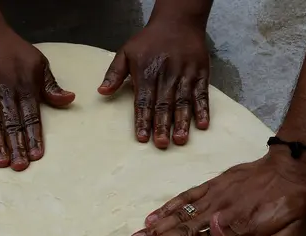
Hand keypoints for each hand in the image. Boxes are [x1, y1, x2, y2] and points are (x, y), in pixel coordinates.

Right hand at [0, 30, 74, 170]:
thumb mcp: (38, 63)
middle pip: (12, 123)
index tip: (36, 156)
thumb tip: (69, 100)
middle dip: (17, 146)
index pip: (31, 117)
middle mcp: (4, 92)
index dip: (34, 137)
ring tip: (1, 163)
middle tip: (20, 167)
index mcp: (24, 86)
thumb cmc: (12, 49)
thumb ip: (51, 86)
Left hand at [98, 19, 208, 147]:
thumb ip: (114, 73)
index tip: (142, 137)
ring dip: (182, 122)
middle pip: (164, 104)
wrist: (178, 22)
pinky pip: (202, 94)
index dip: (143, 119)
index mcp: (147, 73)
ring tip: (180, 140)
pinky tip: (202, 125)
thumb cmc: (149, 40)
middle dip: (162, 125)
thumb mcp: (126, 51)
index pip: (144, 101)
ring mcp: (185, 75)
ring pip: (183, 102)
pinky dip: (203, 110)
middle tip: (161, 144)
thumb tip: (102, 92)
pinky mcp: (201, 74)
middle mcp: (167, 75)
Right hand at [127, 153, 305, 235]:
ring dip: (155, 229)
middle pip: (183, 231)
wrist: (293, 167)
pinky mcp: (211, 185)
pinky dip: (166, 208)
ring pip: (179, 215)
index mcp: (240, 229)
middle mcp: (221, 213)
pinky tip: (149, 218)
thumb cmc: (295, 206)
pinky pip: (184, 198)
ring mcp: (213, 197)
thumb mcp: (293, 235)